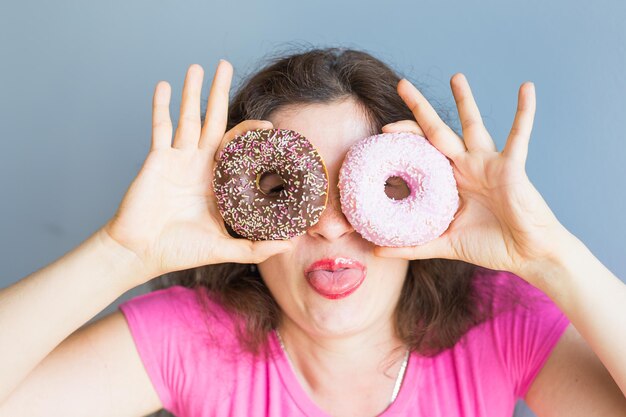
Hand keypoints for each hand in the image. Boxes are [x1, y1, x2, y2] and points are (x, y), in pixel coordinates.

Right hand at [103, 62, 291, 278]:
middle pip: (212, 120)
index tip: (269, 125)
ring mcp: (177, 159)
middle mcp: (198, 164)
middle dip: (218, 92)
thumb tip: (290, 244)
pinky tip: (165, 86)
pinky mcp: (156, 159)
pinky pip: (159, 128)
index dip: (251, 133)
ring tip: (198, 67)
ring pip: (187, 118)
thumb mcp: (224, 248)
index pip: (236, 147)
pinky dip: (161, 107)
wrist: (142, 253)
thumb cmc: (180, 250)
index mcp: (216, 180)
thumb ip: (256, 247)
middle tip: (225, 65)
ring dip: (192, 92)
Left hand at [375, 74, 567, 282]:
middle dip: (419, 108)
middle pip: (437, 131)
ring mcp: (489, 164)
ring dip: (465, 100)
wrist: (528, 255)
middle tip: (402, 84)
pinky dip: (524, 112)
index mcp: (450, 181)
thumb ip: (412, 246)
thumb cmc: (491, 246)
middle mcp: (466, 167)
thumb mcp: (445, 244)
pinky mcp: (512, 167)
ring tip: (455, 76)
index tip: (382, 131)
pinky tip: (526, 88)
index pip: (421, 152)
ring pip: (473, 125)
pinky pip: (519, 135)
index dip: (404, 140)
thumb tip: (376, 252)